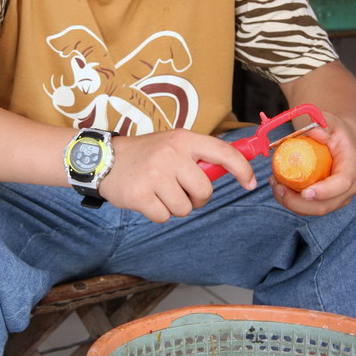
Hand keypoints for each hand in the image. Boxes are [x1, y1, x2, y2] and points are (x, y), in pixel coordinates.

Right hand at [99, 129, 256, 222]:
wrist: (104, 159)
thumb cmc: (145, 154)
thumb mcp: (172, 143)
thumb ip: (198, 155)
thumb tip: (233, 169)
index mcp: (183, 139)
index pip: (223, 152)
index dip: (242, 168)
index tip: (250, 183)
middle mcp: (171, 155)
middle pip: (204, 190)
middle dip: (196, 198)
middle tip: (180, 190)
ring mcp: (155, 175)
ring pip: (185, 207)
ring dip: (175, 206)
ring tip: (159, 191)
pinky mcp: (141, 195)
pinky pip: (164, 216)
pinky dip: (157, 213)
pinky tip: (147, 198)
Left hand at [269, 112, 355, 215]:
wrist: (339, 141)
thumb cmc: (334, 130)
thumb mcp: (330, 121)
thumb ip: (323, 124)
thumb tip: (315, 134)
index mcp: (351, 166)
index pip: (342, 184)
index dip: (324, 191)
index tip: (305, 192)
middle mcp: (347, 186)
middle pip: (324, 205)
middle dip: (298, 202)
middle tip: (278, 186)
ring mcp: (336, 196)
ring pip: (313, 210)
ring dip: (290, 202)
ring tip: (274, 183)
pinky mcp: (324, 200)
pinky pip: (306, 207)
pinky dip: (290, 200)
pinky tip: (278, 185)